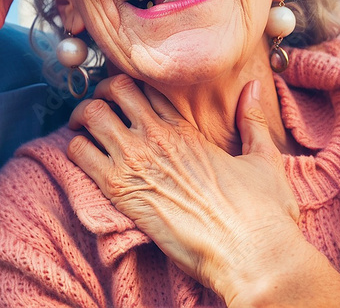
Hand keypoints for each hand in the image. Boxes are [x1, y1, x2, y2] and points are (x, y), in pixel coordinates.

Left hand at [66, 74, 307, 302]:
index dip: (131, 86)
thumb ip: (253, 121)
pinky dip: (74, 150)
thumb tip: (252, 88)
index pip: (146, 85)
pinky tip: (82, 160)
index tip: (124, 97)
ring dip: (82, 119)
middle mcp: (158, 136)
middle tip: (99, 109)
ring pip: (91, 115)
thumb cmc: (263, 214)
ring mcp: (137, 160)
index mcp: (187, 128)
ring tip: (83, 131)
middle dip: (101, 94)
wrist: (252, 255)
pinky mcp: (121, 190)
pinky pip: (79, 153)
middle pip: (113, 90)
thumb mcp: (264, 160)